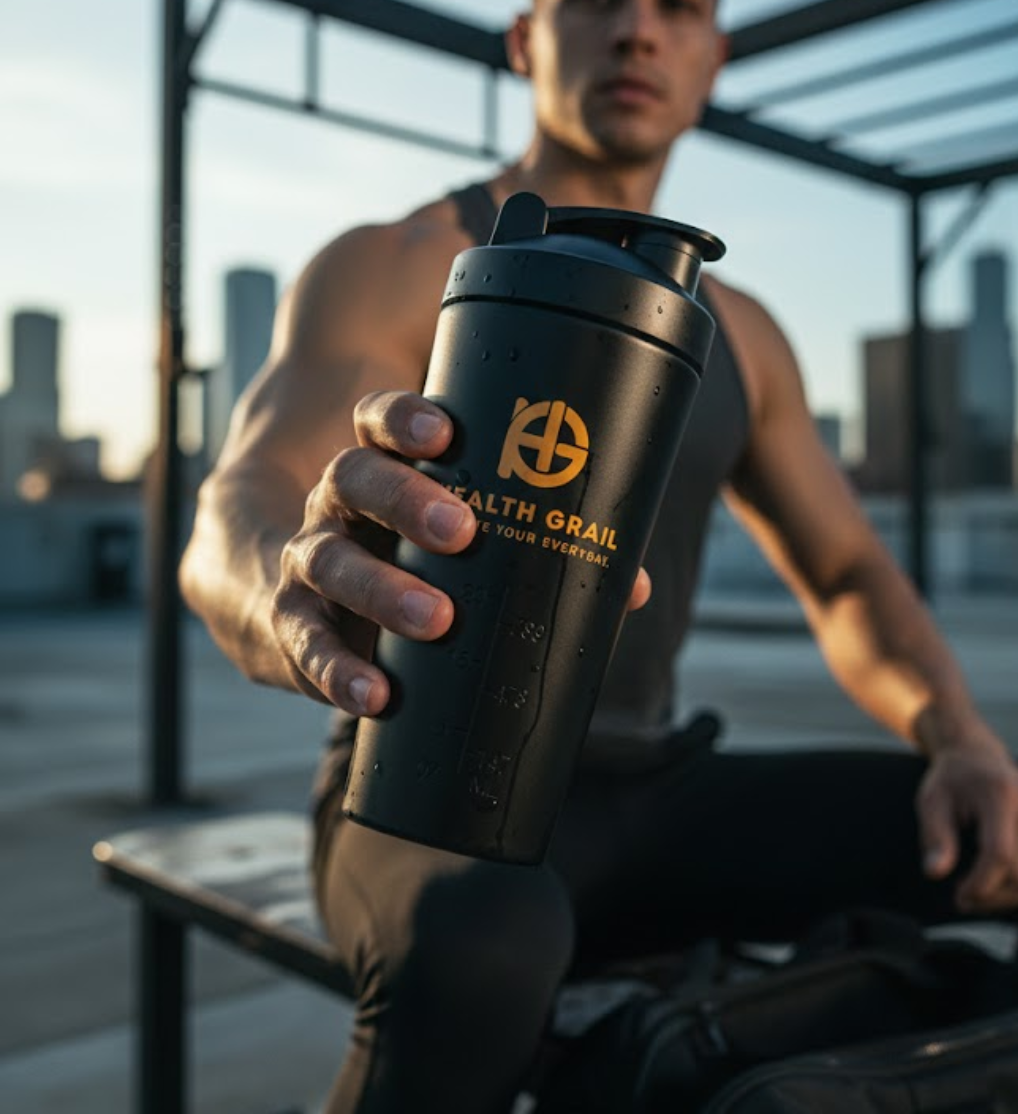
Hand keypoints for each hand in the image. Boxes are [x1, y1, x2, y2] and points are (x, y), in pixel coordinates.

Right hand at [271, 391, 650, 717]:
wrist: (289, 596)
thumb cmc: (402, 558)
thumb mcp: (456, 538)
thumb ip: (537, 550)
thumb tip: (632, 587)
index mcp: (379, 467)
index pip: (378, 421)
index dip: (404, 419)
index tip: (443, 432)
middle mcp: (335, 505)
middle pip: (352, 478)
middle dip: (405, 499)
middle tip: (461, 528)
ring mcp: (309, 562)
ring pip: (327, 560)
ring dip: (382, 589)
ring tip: (437, 618)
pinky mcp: (293, 626)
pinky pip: (306, 643)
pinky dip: (337, 671)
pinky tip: (375, 694)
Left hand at [917, 736, 1017, 912]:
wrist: (976, 756)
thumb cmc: (950, 782)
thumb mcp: (931, 802)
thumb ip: (935, 836)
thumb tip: (934, 872)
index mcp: (1001, 793)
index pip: (1000, 854)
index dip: (981, 885)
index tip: (958, 896)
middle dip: (992, 895)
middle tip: (964, 897)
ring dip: (1009, 898)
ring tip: (980, 893)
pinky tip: (999, 884)